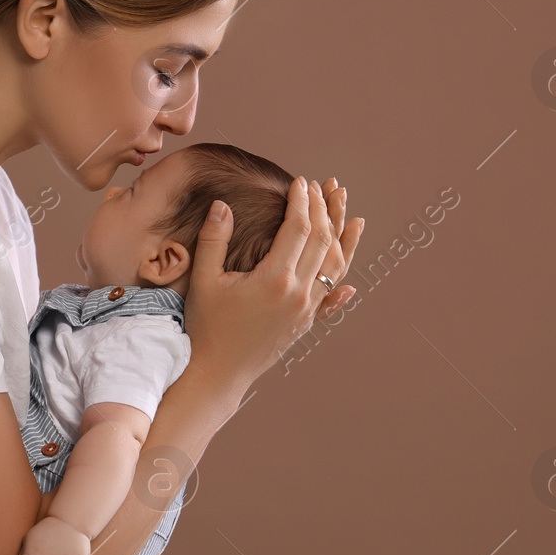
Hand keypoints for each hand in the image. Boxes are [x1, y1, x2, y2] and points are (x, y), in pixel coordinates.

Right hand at [184, 176, 362, 391]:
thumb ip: (213, 239)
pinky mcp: (306, 322)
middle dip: (323, 209)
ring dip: (342, 234)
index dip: (301, 202)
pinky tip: (351, 274)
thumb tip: (222, 205)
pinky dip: (343, 276)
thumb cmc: (206, 326)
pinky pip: (332, 295)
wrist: (218, 372)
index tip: (299, 182)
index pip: (298, 228)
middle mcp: (299, 293)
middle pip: (322, 241)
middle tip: (322, 186)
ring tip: (348, 210)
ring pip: (334, 264)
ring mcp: (306, 310)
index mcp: (275, 279)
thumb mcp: (204, 280)